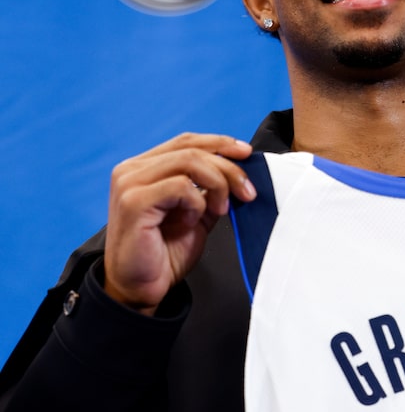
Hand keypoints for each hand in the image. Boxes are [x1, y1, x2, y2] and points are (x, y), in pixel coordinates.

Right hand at [104, 133, 255, 314]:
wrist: (142, 289)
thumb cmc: (165, 253)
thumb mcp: (197, 212)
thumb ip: (211, 188)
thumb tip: (239, 169)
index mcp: (144, 168)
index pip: (186, 141)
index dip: (219, 143)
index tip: (246, 153)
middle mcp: (132, 170)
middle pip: (192, 150)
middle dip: (229, 168)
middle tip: (248, 191)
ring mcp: (129, 183)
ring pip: (190, 162)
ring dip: (218, 183)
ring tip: (221, 209)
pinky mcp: (133, 201)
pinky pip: (180, 186)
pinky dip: (196, 202)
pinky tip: (191, 221)